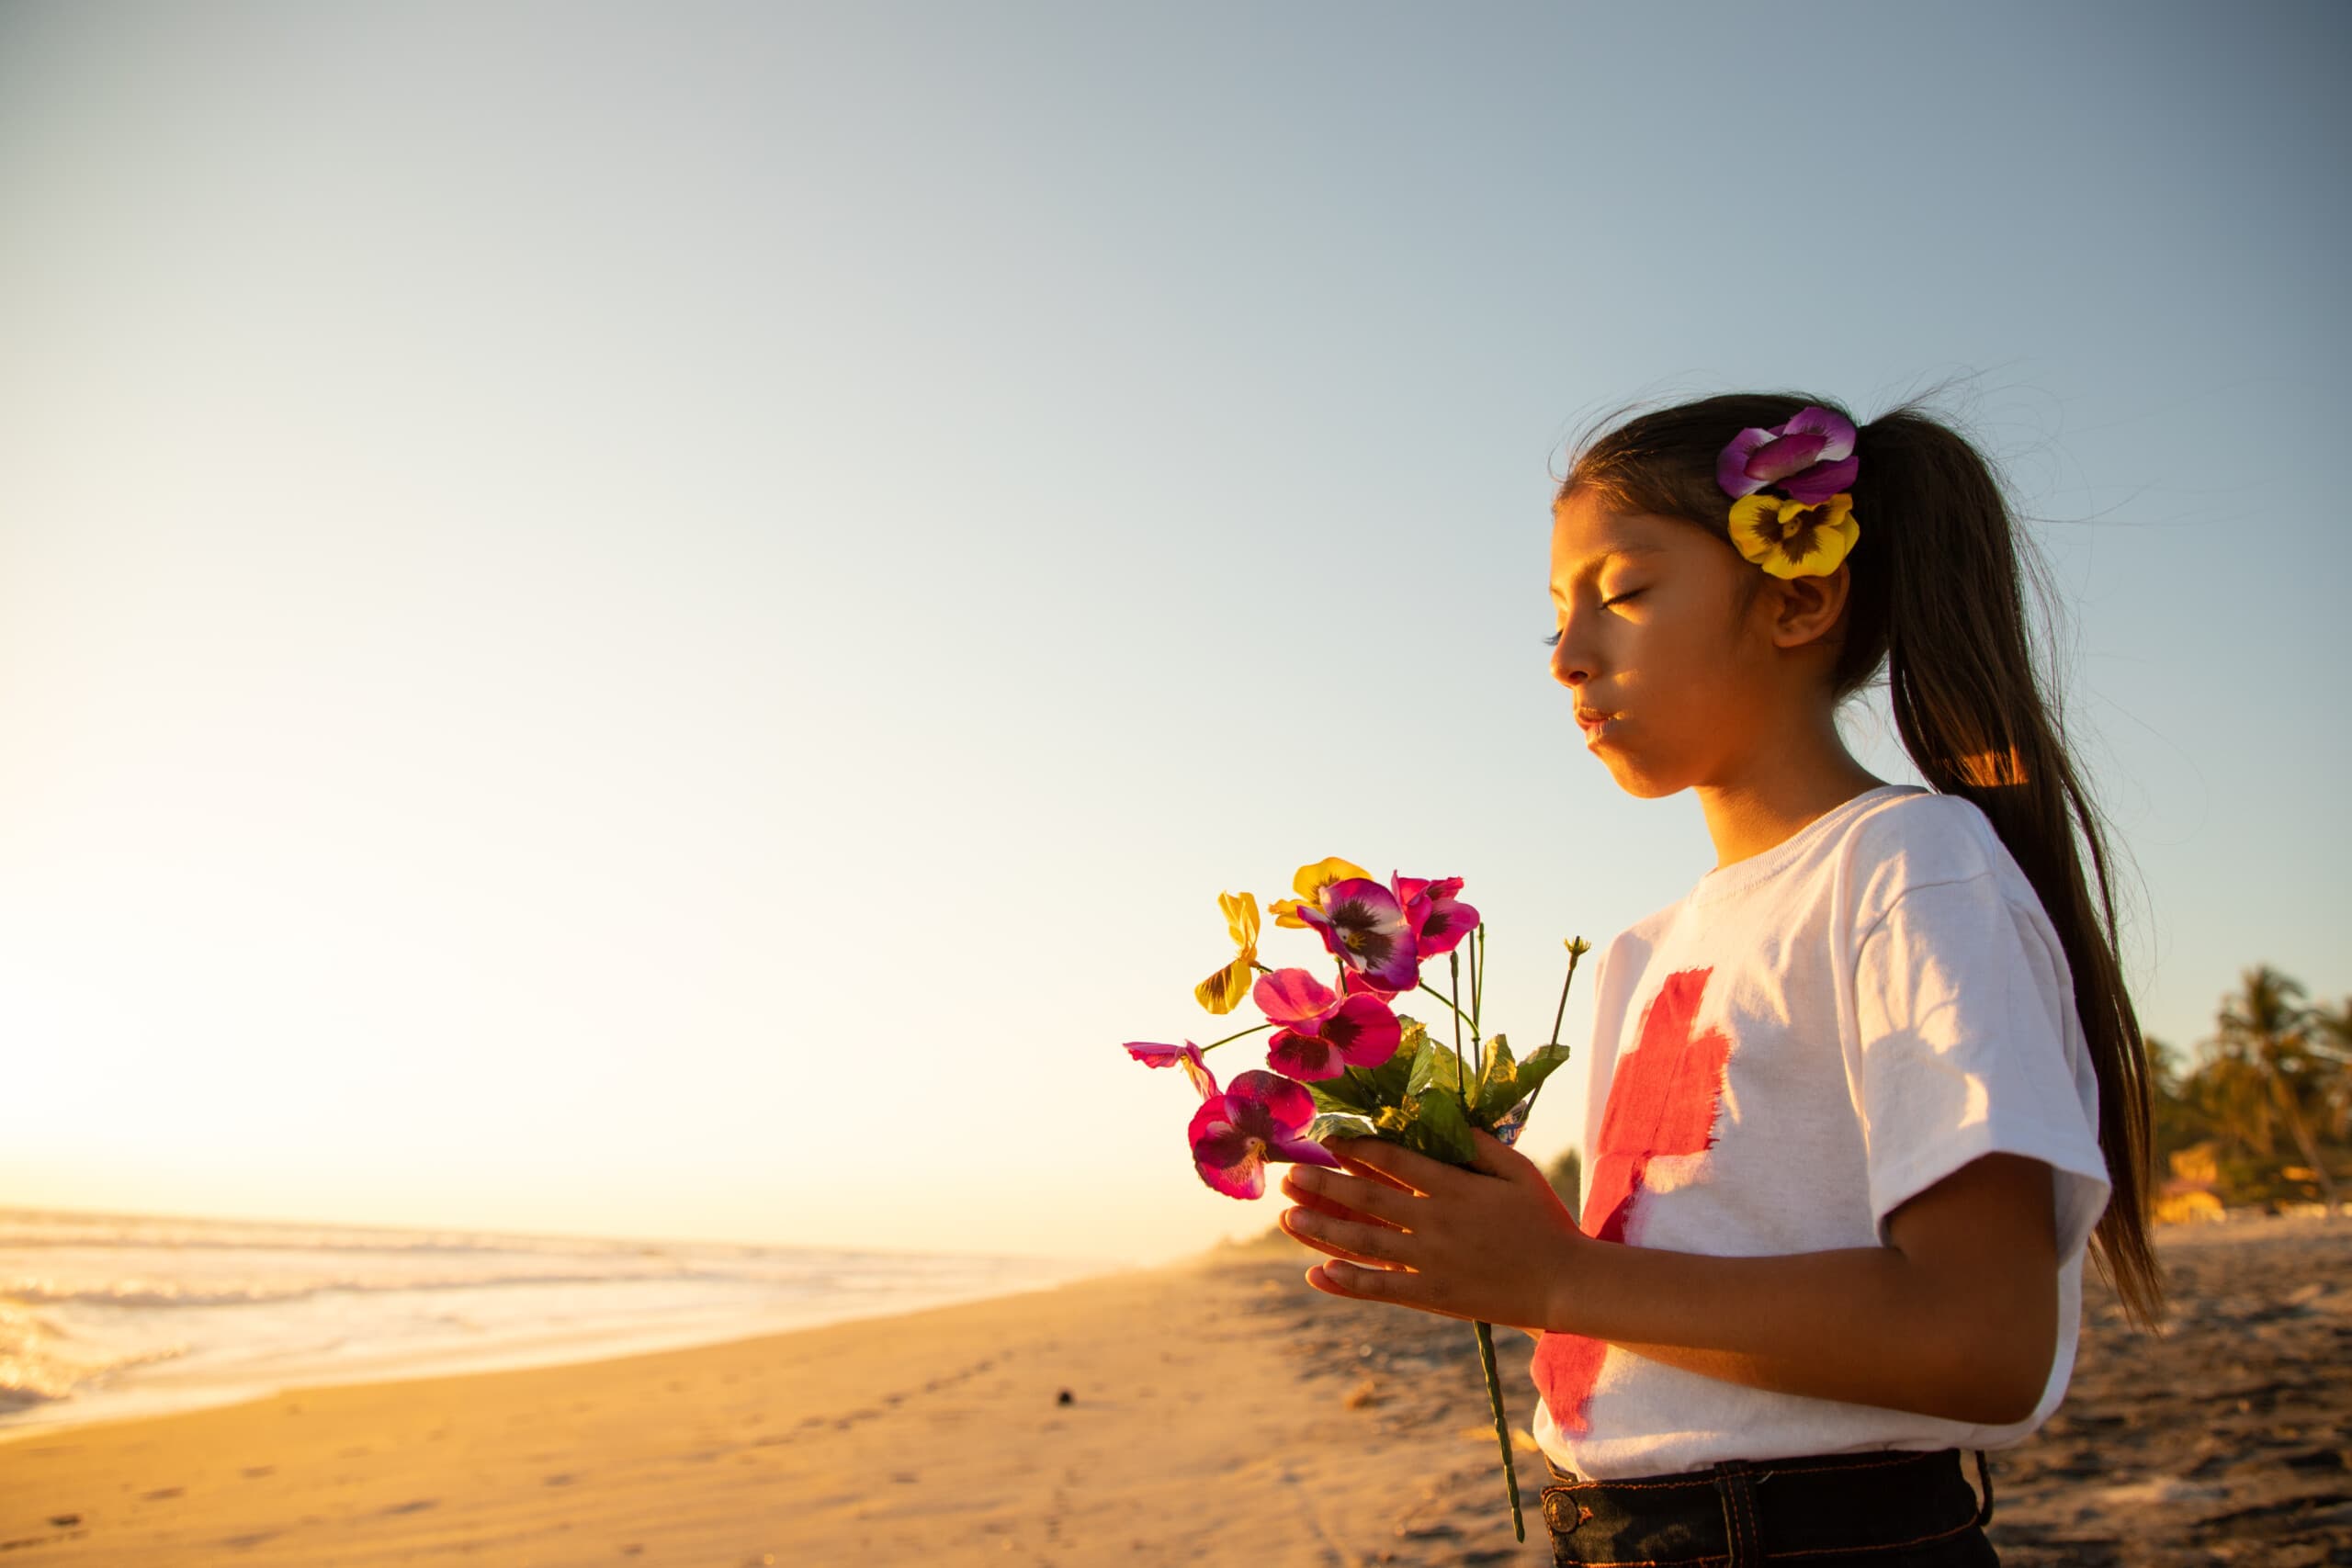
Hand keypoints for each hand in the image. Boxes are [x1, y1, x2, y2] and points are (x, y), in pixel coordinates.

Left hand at [1276, 1127, 1587, 1333]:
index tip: (1328, 1141)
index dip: (1357, 1149)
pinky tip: (1318, 1272)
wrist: (1565, 1285)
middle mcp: (1435, 1223)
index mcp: (1455, 1188)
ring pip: (1365, 1243)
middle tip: (1289, 1175)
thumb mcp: (1519, 1173)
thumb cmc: (1545, 1223)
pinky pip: (1382, 1287)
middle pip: (1368, 1199)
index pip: (1394, 1162)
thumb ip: (1481, 1145)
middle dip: (1324, 1185)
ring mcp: (1431, 1262)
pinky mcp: (1433, 1295)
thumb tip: (1447, 1119)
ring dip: (1322, 1230)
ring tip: (1288, 1217)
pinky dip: (1348, 1282)